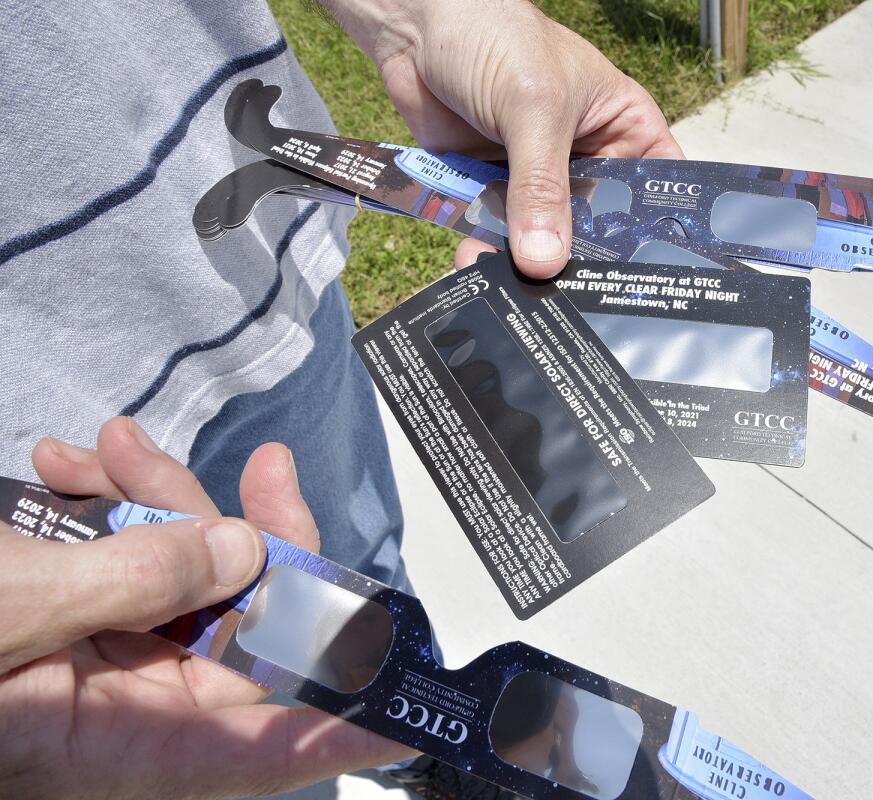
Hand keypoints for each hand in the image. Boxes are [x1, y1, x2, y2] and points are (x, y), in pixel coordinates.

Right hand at [0, 417, 415, 798]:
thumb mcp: (17, 613)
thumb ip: (135, 583)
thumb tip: (245, 552)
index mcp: (120, 745)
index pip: (261, 749)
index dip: (343, 730)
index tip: (410, 707)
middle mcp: (126, 710)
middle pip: (239, 625)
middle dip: (250, 532)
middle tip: (265, 466)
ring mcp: (102, 663)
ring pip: (183, 575)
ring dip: (160, 501)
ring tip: (114, 445)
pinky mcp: (73, 623)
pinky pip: (123, 565)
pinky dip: (105, 510)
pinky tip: (75, 465)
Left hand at [321, 0, 684, 276]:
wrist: (415, 26)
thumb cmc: (496, 37)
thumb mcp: (533, 107)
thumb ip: (541, 186)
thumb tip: (544, 260)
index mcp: (621, 128)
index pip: (654, 190)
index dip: (652, 234)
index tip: (640, 280)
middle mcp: (584, 159)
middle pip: (596, 227)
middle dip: (579, 261)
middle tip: (571, 300)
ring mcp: (536, 177)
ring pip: (542, 237)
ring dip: (526, 264)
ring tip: (515, 293)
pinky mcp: (490, 189)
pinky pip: (495, 233)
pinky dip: (486, 251)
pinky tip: (477, 271)